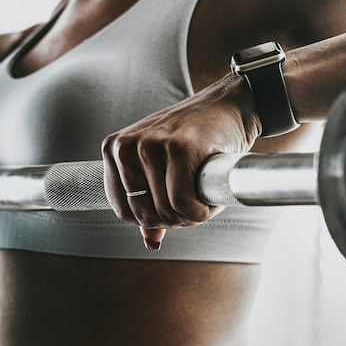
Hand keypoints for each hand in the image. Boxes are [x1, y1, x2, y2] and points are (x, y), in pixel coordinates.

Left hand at [102, 75, 259, 250]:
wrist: (230, 104)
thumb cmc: (198, 135)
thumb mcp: (165, 164)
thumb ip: (153, 200)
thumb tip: (150, 240)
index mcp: (115, 148)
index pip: (123, 209)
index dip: (152, 219)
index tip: (174, 208)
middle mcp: (127, 145)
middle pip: (145, 214)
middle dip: (175, 219)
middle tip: (195, 203)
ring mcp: (152, 145)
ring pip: (165, 211)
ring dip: (191, 216)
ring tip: (204, 196)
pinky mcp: (179, 148)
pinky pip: (183, 203)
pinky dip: (201, 211)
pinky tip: (210, 197)